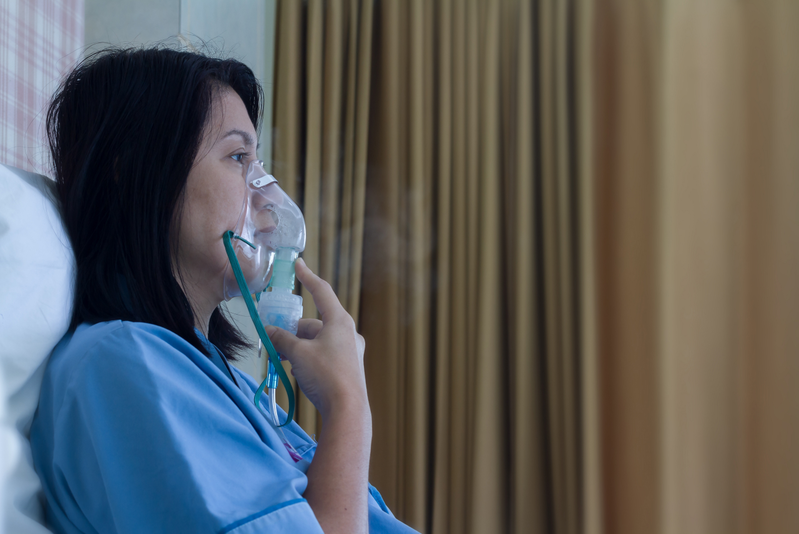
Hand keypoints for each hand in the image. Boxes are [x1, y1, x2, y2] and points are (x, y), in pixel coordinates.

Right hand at [265, 258, 368, 420]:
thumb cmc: (326, 375)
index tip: (298, 264)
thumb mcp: (298, 353)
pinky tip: (299, 373)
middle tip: (274, 343)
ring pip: (317, 342)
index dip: (308, 277)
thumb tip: (270, 332)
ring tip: (285, 362)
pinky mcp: (348, 368)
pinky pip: (323, 356)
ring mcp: (350, 351)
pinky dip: (309, 360)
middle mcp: (348, 333)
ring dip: (299, 349)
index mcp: (340, 321)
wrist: (347, 410)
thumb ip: (282, 339)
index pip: (321, 291)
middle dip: (292, 333)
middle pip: (313, 324)